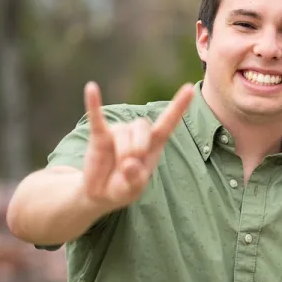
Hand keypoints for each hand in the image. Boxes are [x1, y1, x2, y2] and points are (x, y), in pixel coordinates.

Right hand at [81, 81, 193, 210]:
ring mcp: (118, 133)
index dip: (178, 107)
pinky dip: (93, 104)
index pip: (167, 123)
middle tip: (132, 162)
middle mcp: (137, 134)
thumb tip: (129, 164)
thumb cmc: (123, 187)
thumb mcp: (133, 189)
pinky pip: (97, 119)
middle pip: (143, 126)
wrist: (100, 193)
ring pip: (123, 131)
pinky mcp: (99, 137)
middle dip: (139, 145)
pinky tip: (91, 88)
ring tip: (119, 167)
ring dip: (122, 150)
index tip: (189, 89)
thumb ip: (135, 179)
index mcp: (153, 145)